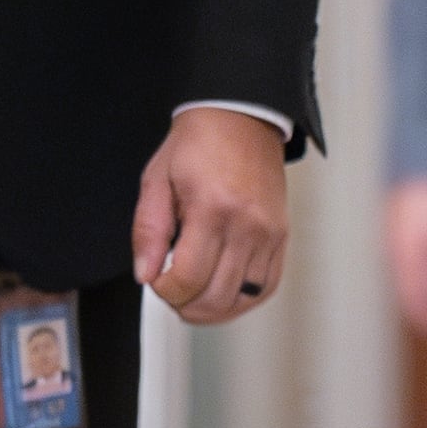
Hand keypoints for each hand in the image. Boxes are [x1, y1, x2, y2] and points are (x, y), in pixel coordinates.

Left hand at [135, 107, 291, 325]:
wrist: (242, 118)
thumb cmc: (198, 144)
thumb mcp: (157, 179)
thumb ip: (148, 230)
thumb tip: (145, 275)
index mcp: (212, 208)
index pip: (187, 279)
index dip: (164, 290)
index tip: (156, 280)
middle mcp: (247, 225)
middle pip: (216, 297)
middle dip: (185, 305)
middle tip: (171, 290)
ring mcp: (269, 234)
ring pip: (243, 300)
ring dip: (213, 309)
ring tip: (195, 294)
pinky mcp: (281, 237)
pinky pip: (267, 287)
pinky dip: (243, 300)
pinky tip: (223, 292)